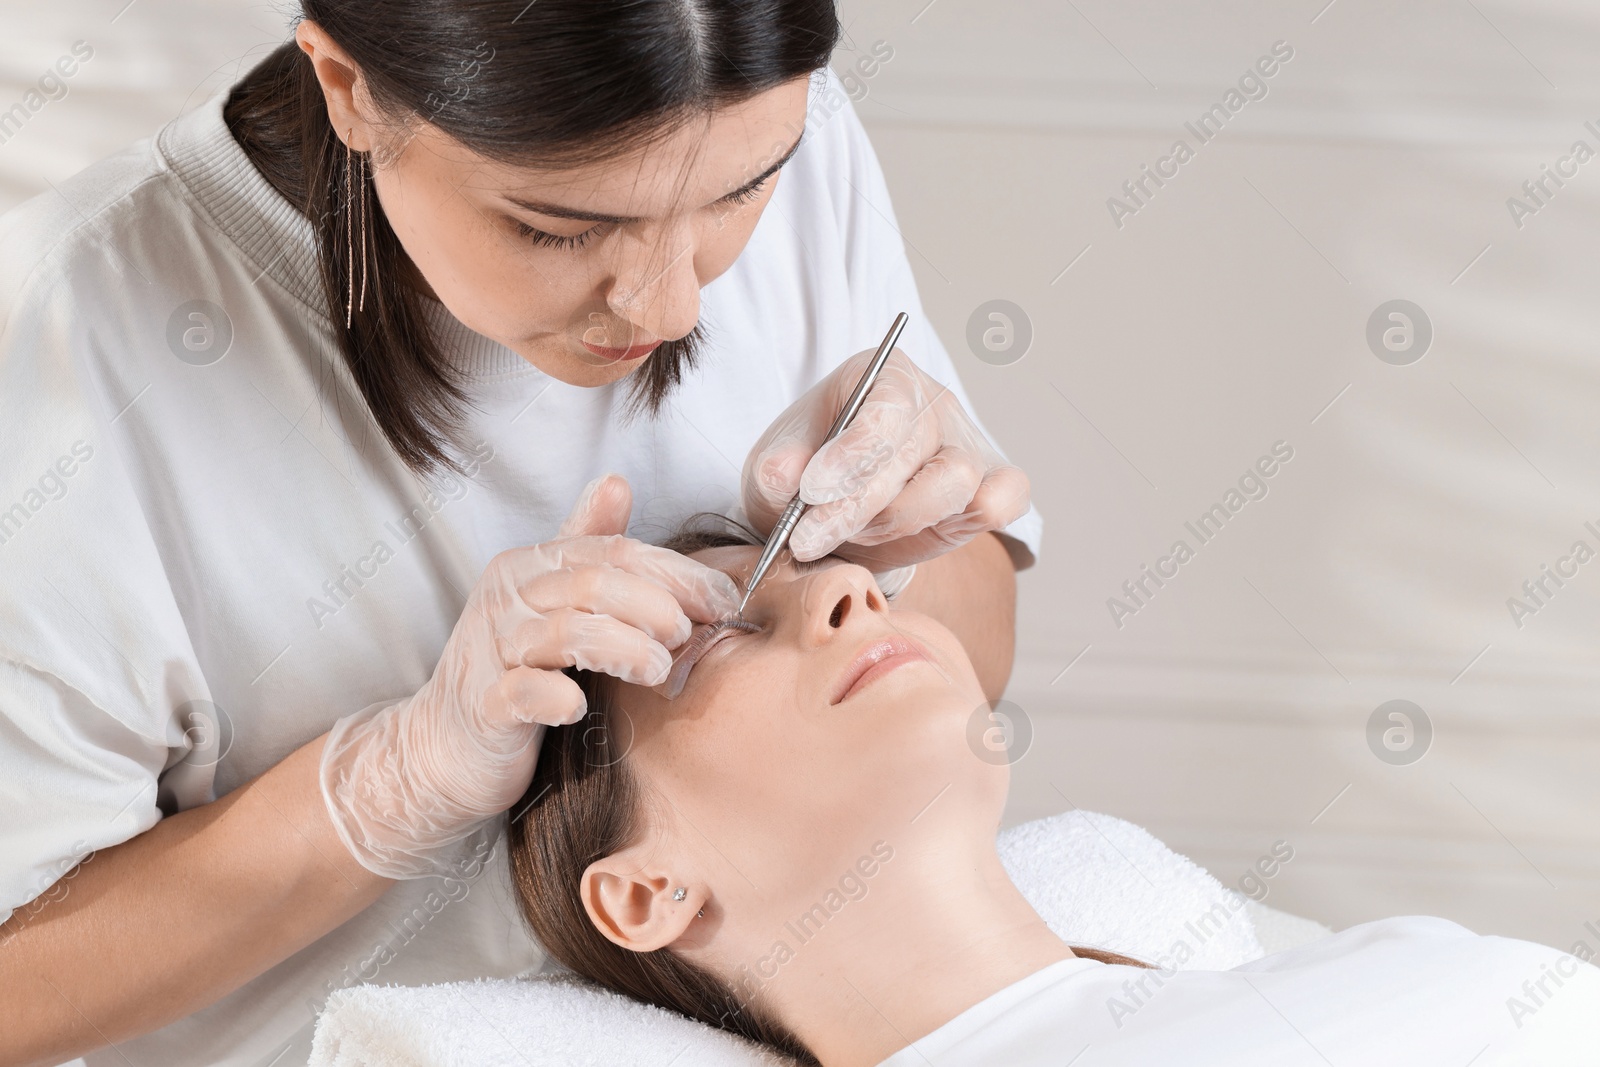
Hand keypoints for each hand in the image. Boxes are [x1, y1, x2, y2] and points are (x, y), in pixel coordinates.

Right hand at [319, 473, 739, 878]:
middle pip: (595, 584)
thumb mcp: (548, 599)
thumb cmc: (512, 668)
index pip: (614, 552)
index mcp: (530, 566)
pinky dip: (559, 697)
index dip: (678, 572)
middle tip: (690, 635)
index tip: (724, 599)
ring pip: (567, 633)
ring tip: (660, 669)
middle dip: (657, 606)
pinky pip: (524, 693)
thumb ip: (584, 546)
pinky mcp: (484, 707)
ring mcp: (492, 651)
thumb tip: (616, 482)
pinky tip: (583, 707)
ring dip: (627, 648)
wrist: (443, 746)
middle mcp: (507, 598)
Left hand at [741, 347, 1030, 570]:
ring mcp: (966, 446)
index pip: (884, 410)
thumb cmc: (807, 473)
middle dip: (857, 504)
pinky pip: (1005, 500)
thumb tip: (787, 475)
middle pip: (914, 451)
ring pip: (957, 482)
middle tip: (808, 538)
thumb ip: (775, 469)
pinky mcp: (987, 489)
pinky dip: (977, 520)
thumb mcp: (774, 467)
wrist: (833, 510)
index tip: (810, 493)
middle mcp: (932, 404)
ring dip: (897, 521)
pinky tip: (916, 535)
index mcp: (882, 376)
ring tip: (851, 534)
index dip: (850, 456)